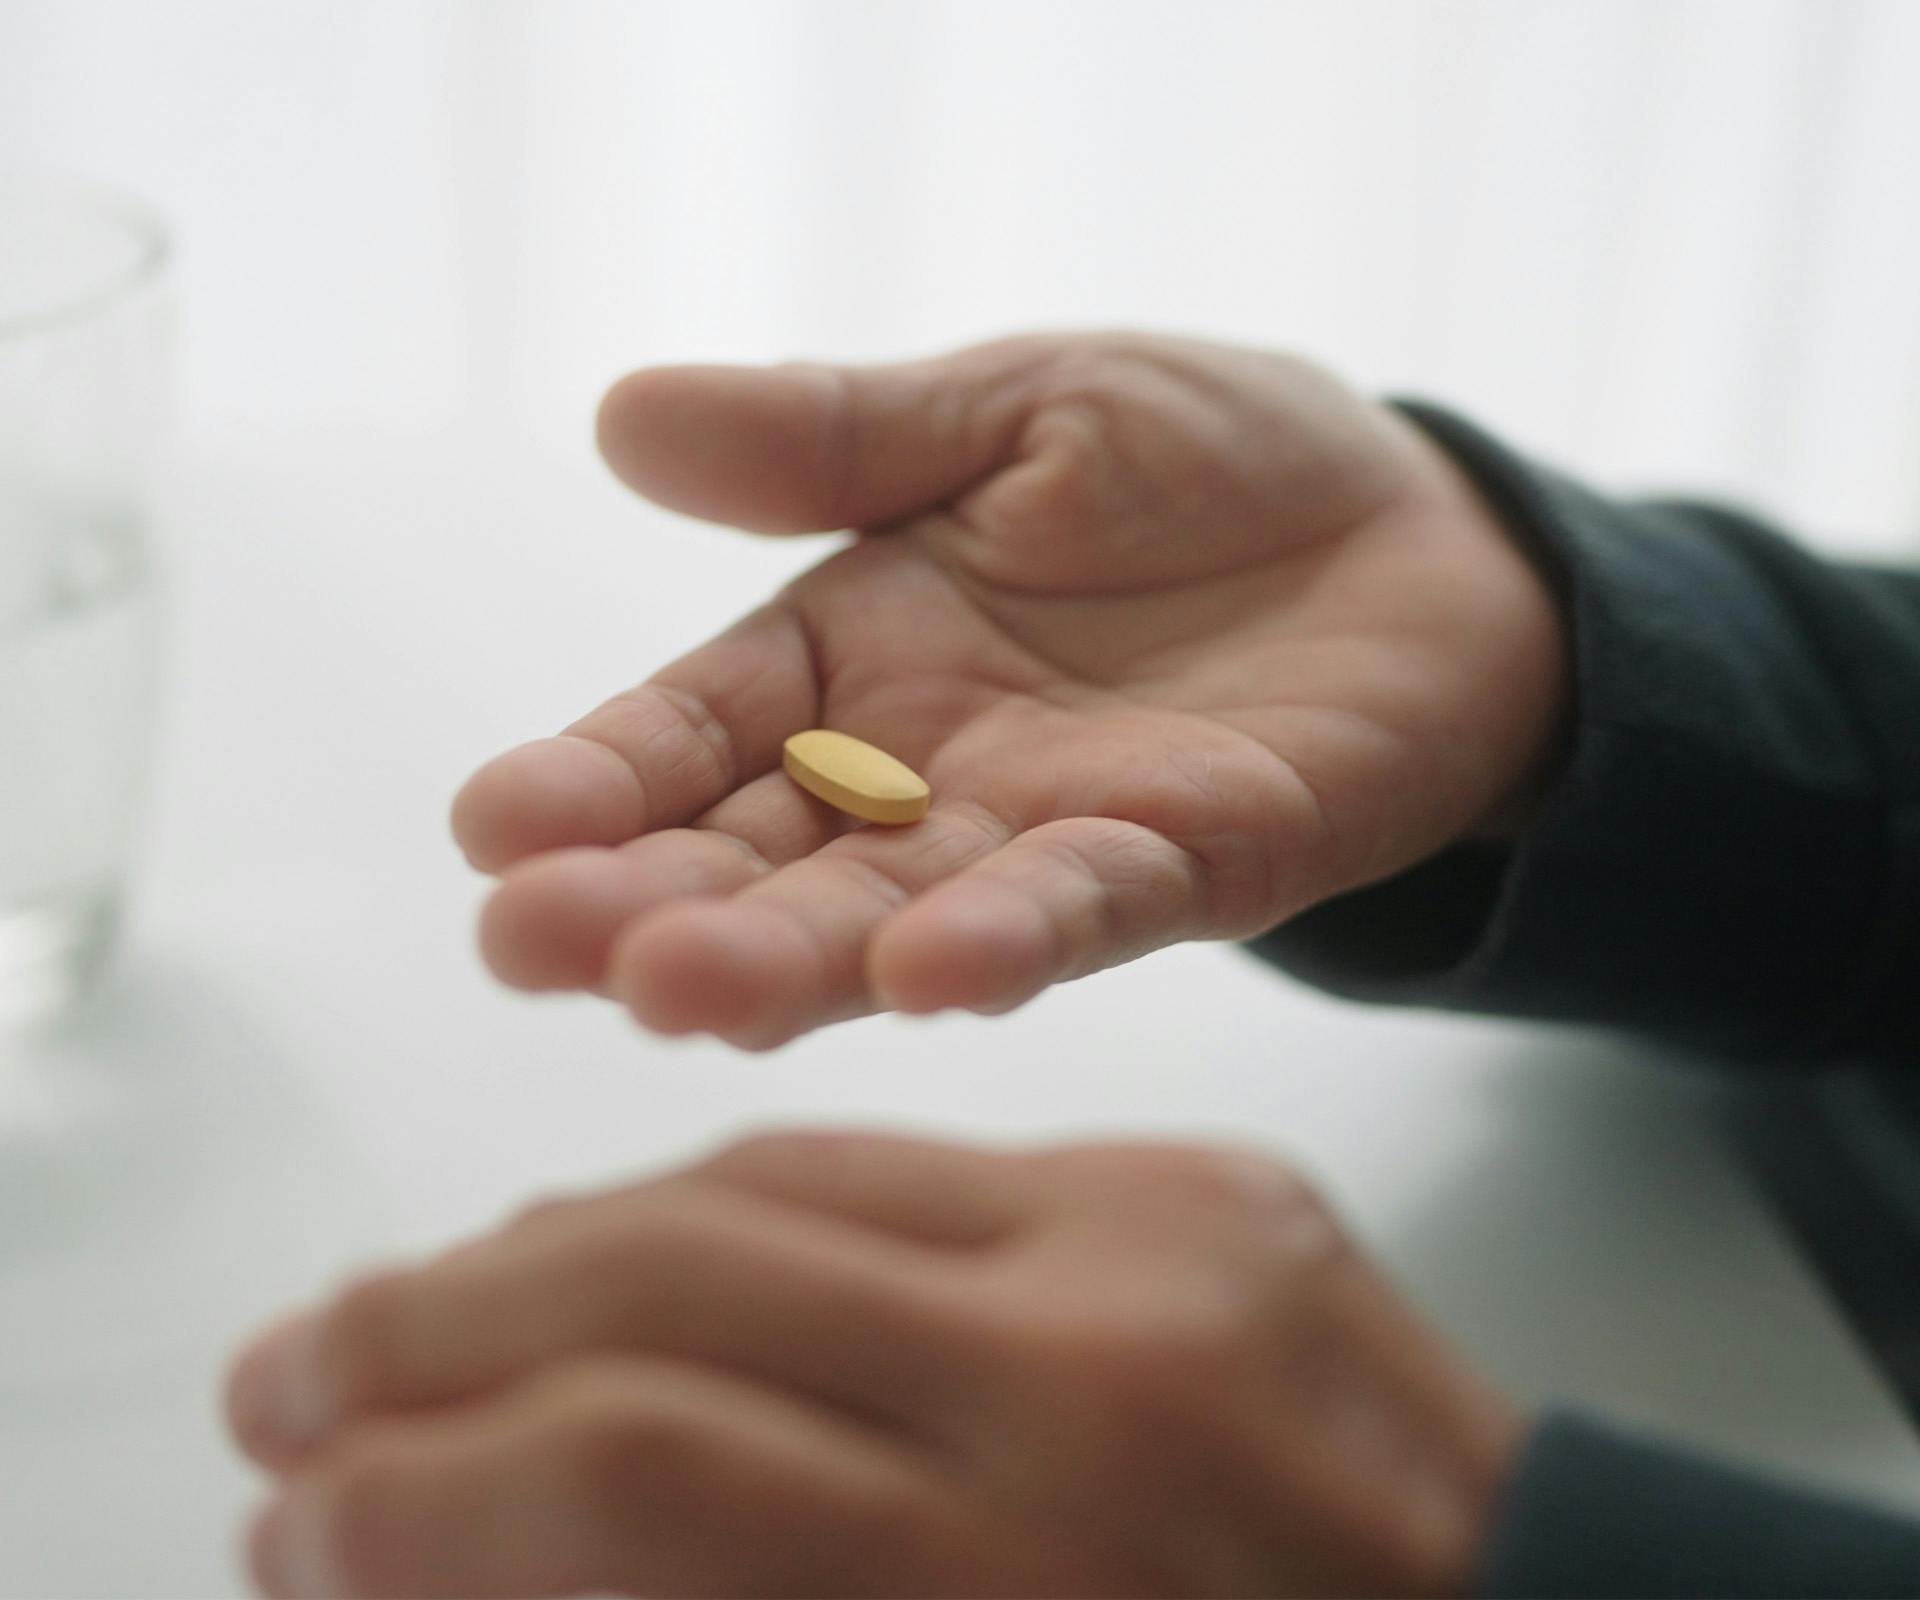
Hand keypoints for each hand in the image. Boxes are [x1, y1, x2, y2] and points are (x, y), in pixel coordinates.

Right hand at [226, 1132, 1523, 1597]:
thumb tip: (497, 1567)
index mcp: (1040, 1570)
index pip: (648, 1468)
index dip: (427, 1496)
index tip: (297, 1527)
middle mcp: (1105, 1364)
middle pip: (685, 1274)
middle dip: (444, 1326)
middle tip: (296, 1376)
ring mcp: (1172, 1239)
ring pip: (780, 1173)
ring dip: (573, 1235)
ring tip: (433, 1304)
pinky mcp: (1210, 1181)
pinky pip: (911, 1164)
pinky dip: (748, 1205)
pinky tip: (647, 1253)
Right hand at [453, 334, 1565, 1046]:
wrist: (1415, 538)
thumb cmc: (1204, 465)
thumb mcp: (1014, 409)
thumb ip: (839, 439)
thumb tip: (624, 412)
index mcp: (852, 656)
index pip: (697, 726)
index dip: (597, 777)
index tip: (489, 826)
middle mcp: (920, 774)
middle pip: (760, 854)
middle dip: (646, 904)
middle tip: (531, 948)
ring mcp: (1043, 836)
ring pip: (890, 914)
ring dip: (789, 956)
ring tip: (676, 990)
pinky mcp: (1185, 868)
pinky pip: (1085, 909)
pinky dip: (1004, 940)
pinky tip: (921, 970)